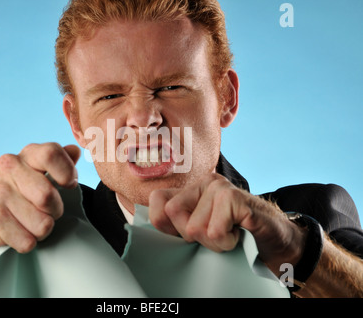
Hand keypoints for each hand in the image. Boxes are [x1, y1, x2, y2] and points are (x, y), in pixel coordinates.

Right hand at [0, 143, 80, 262]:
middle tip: (46, 211)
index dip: (67, 172)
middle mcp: (8, 168)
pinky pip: (28, 241)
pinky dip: (28, 243)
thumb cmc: (25, 200)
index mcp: (27, 155)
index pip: (51, 153)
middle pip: (47, 195)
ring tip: (29, 223)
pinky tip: (17, 235)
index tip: (68, 185)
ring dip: (41, 230)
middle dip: (55, 211)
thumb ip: (62, 163)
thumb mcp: (45, 178)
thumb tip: (74, 150)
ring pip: (42, 224)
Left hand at [148, 173, 306, 271]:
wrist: (275, 240)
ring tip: (230, 235)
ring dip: (214, 242)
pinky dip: (227, 242)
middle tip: (214, 235)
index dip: (168, 226)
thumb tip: (150, 222)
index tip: (189, 235)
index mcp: (192, 189)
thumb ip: (175, 224)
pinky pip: (216, 230)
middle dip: (192, 236)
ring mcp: (220, 187)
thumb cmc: (235, 235)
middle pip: (173, 213)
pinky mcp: (236, 198)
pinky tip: (238, 233)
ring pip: (196, 227)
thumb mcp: (201, 231)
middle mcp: (204, 183)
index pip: (158, 202)